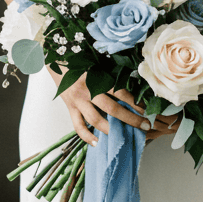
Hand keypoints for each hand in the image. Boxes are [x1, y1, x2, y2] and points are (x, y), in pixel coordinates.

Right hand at [48, 67, 180, 146]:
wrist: (54, 58)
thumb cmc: (79, 60)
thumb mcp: (97, 63)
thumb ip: (111, 75)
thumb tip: (132, 88)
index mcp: (96, 77)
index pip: (120, 92)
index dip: (135, 102)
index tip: (148, 110)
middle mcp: (88, 90)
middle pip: (112, 108)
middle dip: (130, 119)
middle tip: (144, 126)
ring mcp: (77, 100)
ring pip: (95, 119)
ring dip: (111, 130)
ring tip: (124, 137)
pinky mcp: (69, 108)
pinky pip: (78, 126)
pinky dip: (87, 136)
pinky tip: (97, 143)